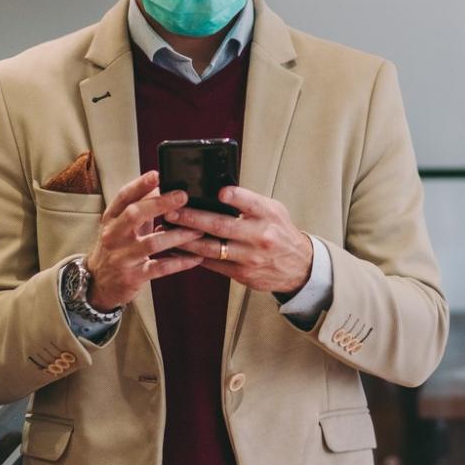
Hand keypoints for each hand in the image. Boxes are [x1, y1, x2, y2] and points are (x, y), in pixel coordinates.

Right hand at [82, 171, 207, 311]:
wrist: (97, 283)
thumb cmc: (117, 247)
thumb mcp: (122, 226)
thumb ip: (139, 207)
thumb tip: (160, 184)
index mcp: (111, 219)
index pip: (123, 197)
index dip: (140, 184)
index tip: (157, 174)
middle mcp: (113, 236)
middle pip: (134, 215)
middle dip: (160, 204)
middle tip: (183, 196)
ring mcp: (122, 257)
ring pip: (152, 243)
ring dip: (178, 235)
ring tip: (198, 230)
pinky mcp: (132, 277)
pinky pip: (160, 268)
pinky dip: (180, 262)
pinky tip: (196, 257)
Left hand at [164, 185, 313, 295]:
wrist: (298, 266)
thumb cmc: (280, 232)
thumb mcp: (273, 210)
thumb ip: (250, 202)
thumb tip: (217, 191)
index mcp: (269, 215)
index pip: (252, 203)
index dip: (237, 197)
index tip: (221, 192)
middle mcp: (260, 236)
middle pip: (222, 226)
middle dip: (193, 218)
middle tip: (172, 211)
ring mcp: (249, 257)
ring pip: (211, 248)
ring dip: (185, 239)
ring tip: (166, 229)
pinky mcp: (241, 273)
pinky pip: (212, 264)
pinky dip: (192, 256)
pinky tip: (177, 249)